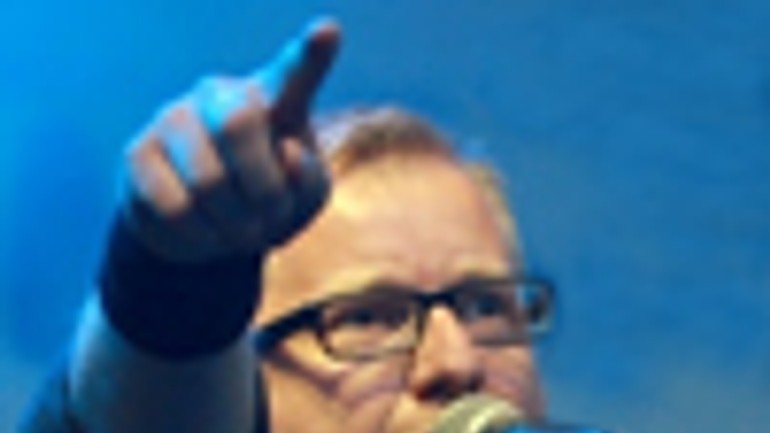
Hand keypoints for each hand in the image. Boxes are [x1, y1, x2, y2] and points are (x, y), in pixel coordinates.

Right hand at [121, 20, 340, 261]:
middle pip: (239, 124)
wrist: (210, 226)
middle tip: (270, 221)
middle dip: (263, 189)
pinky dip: (200, 238)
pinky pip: (173, 208)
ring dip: (235, 226)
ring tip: (240, 231)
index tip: (327, 31)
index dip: (312, 54)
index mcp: (274, 97)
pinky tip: (204, 233)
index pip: (295, 71)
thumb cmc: (269, 198)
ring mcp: (172, 118)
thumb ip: (310, 179)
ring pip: (206, 181)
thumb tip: (288, 154)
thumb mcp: (304, 198)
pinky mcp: (136, 154)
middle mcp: (220, 95)